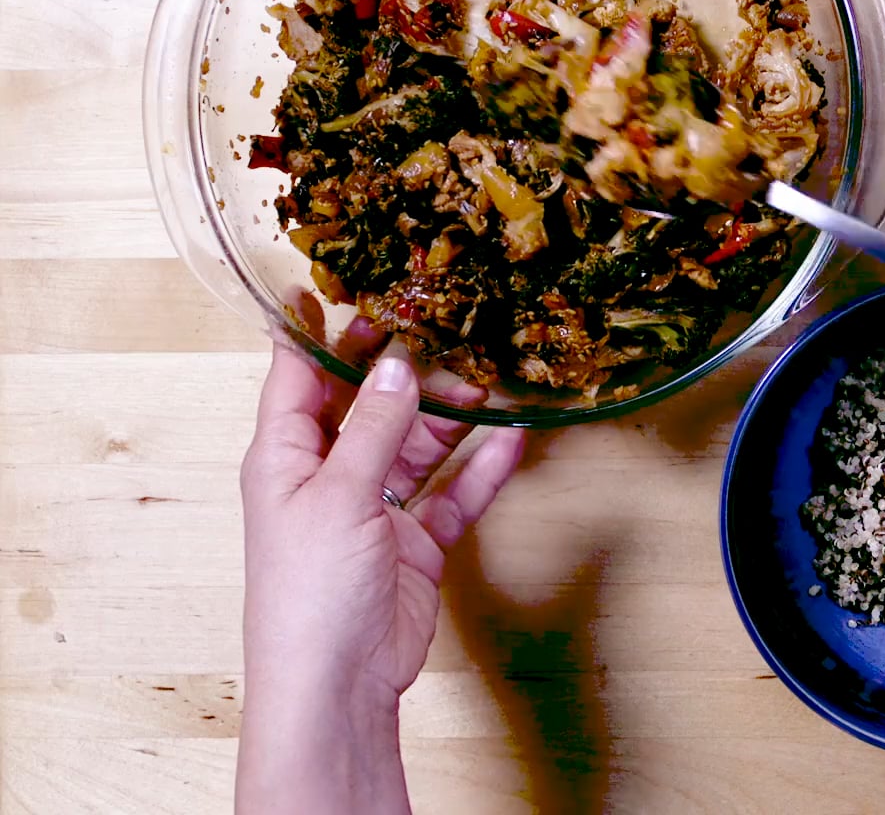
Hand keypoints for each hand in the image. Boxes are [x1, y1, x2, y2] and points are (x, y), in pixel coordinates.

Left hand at [236, 333, 523, 813]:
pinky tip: (515, 438)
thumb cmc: (309, 593)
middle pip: (370, 403)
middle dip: (409, 368)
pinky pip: (453, 491)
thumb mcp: (337, 495)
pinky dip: (482, 467)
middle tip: (454, 326)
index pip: (299, 376)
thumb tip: (395, 364)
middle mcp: (329, 474)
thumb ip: (372, 428)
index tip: (362, 284)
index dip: (328, 331)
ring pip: (420, 442)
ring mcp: (375, 508)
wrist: (336, 684)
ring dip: (454, 414)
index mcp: (285, 456)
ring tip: (495, 378)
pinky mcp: (416, 541)